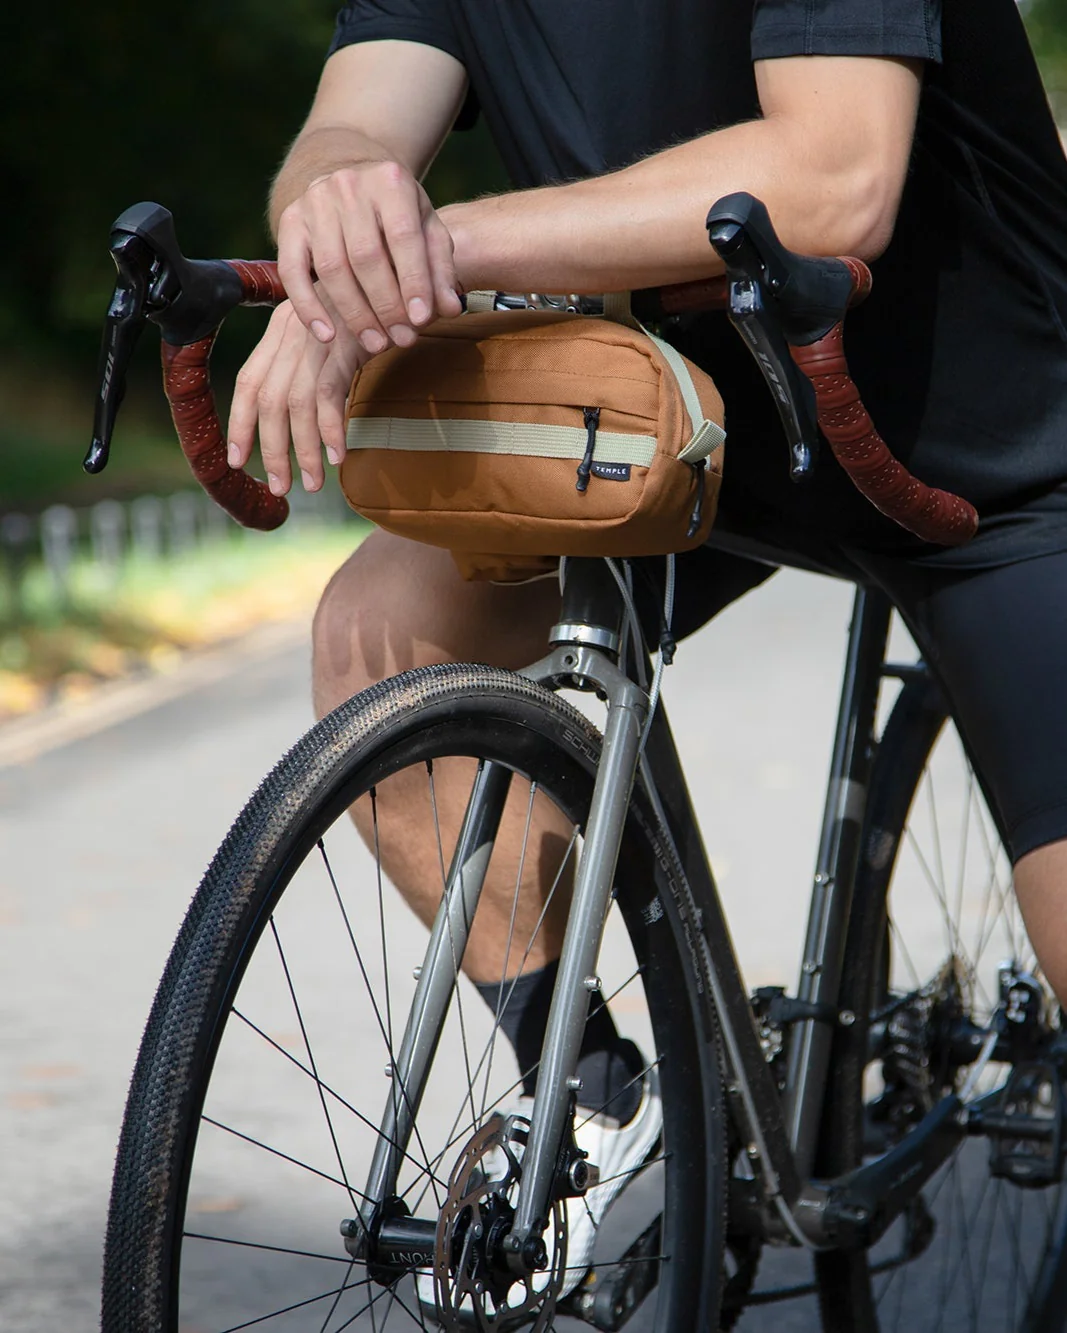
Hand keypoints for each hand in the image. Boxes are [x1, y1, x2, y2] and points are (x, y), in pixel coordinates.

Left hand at [227, 297, 365, 496]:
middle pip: (268, 398)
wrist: (408, 275)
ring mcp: (318, 336)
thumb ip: (315, 365)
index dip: (240, 423)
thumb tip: (305, 415)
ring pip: (295, 403)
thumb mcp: (335, 334)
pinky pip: (328, 393)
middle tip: (279, 487)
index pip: (250, 381)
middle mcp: (292, 330)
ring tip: (311, 483)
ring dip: (302, 450)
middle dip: (271, 449)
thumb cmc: (377, 311)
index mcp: (282, 329)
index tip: (237, 461)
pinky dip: (330, 429)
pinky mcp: (346, 343)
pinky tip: (336, 456)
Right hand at [277, 160, 463, 351]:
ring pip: (331, 267)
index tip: (421, 319)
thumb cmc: (396, 215)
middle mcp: (349, 185)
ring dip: (354, 313)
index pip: (402, 236)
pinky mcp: (289, 221)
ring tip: (375, 343)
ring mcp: (315, 202)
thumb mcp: (426, 229)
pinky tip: (326, 335)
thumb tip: (450, 308)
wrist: (350, 182)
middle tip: (402, 338)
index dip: (413, 280)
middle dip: (386, 304)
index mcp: (390, 181)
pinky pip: (293, 271)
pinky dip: (308, 307)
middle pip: (365, 255)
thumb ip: (439, 268)